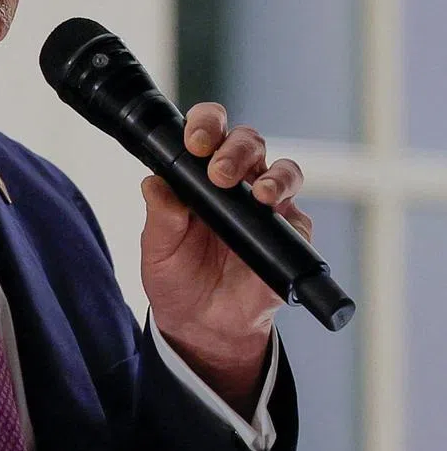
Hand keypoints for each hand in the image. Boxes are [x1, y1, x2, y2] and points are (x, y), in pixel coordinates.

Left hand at [140, 102, 311, 414]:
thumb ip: (159, 215)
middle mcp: (237, 182)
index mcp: (199, 175)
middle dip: (235, 150)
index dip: (205, 125)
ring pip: (281, 168)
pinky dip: (289, 205)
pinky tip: (273, 209)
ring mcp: (267, 204)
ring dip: (271, 175)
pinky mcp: (290, 232)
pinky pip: (297, 211)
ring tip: (258, 193)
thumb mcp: (157, 247)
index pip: (208, 132)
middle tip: (219, 172)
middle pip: (248, 142)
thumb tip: (153, 183)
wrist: (203, 325)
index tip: (194, 142)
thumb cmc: (177, 277)